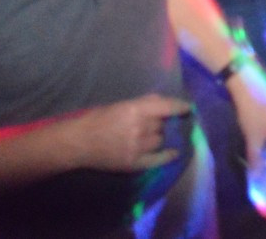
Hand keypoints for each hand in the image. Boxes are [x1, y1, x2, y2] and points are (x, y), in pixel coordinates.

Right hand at [64, 94, 192, 171]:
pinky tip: (174, 153)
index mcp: (135, 109)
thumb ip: (142, 104)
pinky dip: (167, 156)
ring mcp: (137, 147)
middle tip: (149, 124)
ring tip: (146, 137)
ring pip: (159, 140)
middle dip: (158, 123)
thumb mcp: (119, 105)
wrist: (77, 142)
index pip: (166, 107)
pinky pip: (157, 159)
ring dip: (156, 137)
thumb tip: (162, 102)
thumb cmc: (96, 119)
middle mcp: (139, 128)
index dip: (179, 107)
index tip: (188, 108)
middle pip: (161, 125)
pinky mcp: (133, 163)